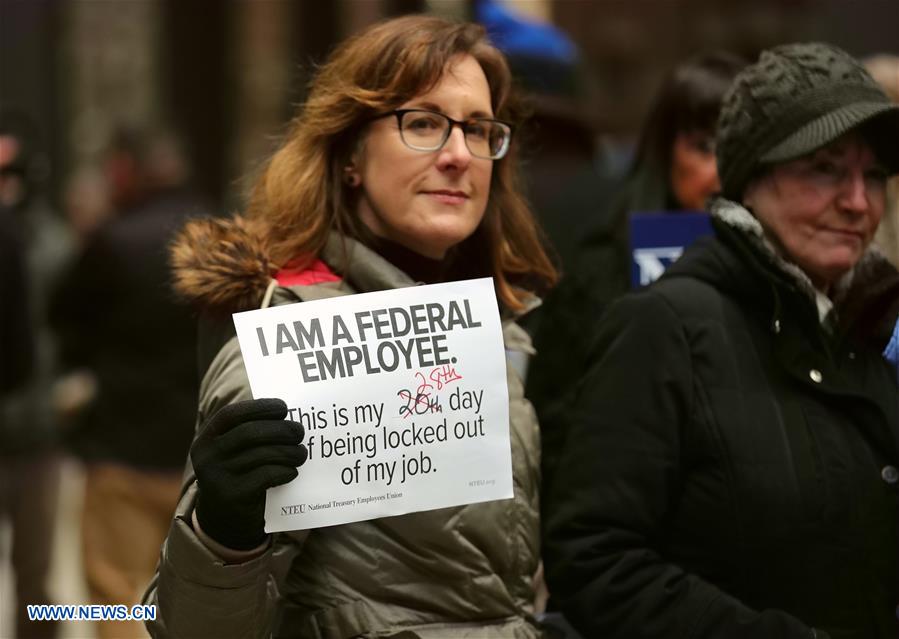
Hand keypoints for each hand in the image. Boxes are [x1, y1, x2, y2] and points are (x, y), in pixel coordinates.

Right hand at [191, 398, 306, 549]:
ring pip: (262, 455)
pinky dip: (284, 470)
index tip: (282, 407)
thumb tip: (288, 416)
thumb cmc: (238, 476)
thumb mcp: (234, 453)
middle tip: (299, 432)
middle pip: (250, 433)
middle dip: (280, 429)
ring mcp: (217, 477)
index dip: (258, 407)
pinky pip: (266, 476)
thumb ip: (251, 434)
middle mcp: (207, 456)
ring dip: (289, 451)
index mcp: (206, 439)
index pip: (231, 414)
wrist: (224, 521)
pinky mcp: (232, 496)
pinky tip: (292, 471)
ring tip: (301, 453)